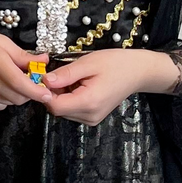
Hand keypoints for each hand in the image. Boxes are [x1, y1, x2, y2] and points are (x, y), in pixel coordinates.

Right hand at [0, 25, 53, 111]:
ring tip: (9, 80)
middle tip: (29, 81)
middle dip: (28, 92)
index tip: (48, 94)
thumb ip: (23, 55)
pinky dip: (3, 99)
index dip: (37, 92)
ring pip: (9, 102)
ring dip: (16, 95)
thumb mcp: (1, 41)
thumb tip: (44, 61)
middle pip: (18, 97)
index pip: (21, 84)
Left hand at [42, 49, 174, 125]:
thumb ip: (65, 74)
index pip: (54, 106)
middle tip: (61, 73)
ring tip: (74, 78)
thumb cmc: (115, 64)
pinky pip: (72, 111)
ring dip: (61, 95)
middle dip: (53, 92)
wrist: (138, 72)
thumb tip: (44, 80)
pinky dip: (69, 98)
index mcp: (89, 102)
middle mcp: (90, 116)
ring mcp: (92, 119)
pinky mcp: (92, 118)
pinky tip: (78, 85)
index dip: (45, 92)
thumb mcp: (88, 63)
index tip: (45, 76)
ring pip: (63, 111)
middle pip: (57, 109)